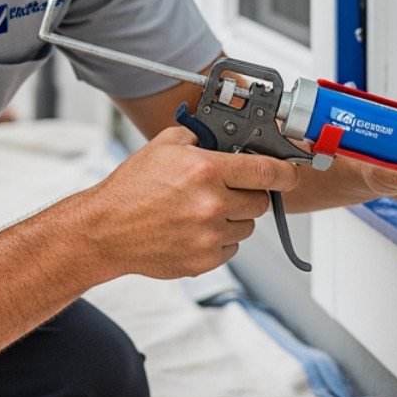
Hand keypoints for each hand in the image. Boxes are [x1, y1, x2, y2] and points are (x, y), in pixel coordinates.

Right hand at [74, 126, 298, 277]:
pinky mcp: (204, 260)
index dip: (287, 172)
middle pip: (260, 201)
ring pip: (247, 226)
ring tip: (204, 211)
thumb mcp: (163, 146)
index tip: (292, 173)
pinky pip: (231, 248)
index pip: (267, 171)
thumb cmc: (130, 190)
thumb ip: (198, 136)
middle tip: (229, 190)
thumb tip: (223, 136)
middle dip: (250, 193)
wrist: (105, 230)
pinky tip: (195, 230)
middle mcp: (212, 203)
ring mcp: (209, 235)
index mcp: (206, 170)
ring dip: (234, 218)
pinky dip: (220, 240)